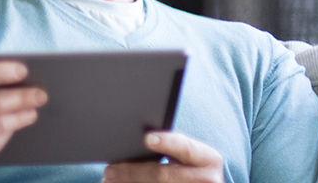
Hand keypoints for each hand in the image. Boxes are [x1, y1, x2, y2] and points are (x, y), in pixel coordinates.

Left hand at [101, 132, 224, 182]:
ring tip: (109, 181)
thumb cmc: (189, 167)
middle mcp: (209, 178)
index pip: (185, 147)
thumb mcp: (186, 157)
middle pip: (163, 174)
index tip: (147, 138)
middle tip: (109, 171)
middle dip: (132, 171)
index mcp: (209, 159)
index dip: (167, 142)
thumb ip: (169, 148)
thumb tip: (136, 144)